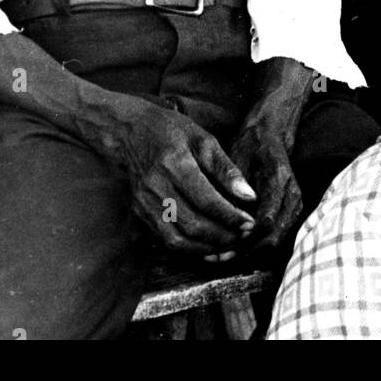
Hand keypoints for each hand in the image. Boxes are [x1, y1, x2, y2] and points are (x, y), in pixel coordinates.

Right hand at [118, 103, 257, 257]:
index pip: (206, 200)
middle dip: (223, 236)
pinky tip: (209, 246)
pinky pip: (166, 240)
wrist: (131, 131)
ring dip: (207, 248)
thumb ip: (226, 169)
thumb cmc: (171, 131)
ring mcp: (144, 202)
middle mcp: (156, 186)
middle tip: (244, 236)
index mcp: (174, 163)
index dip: (230, 216)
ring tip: (230, 245)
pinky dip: (190, 248)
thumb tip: (249, 197)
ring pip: (177, 239)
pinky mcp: (139, 212)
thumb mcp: (204, 140)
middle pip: (192, 224)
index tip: (249, 223)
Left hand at [228, 121, 303, 256]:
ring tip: (225, 256)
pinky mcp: (293, 213)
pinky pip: (278, 237)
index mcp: (279, 179)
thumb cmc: (247, 148)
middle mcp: (292, 195)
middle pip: (274, 237)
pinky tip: (238, 251)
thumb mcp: (234, 163)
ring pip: (277, 242)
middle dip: (246, 251)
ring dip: (252, 253)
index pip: (266, 221)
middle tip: (220, 256)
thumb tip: (224, 220)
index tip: (222, 243)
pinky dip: (259, 247)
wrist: (268, 138)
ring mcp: (296, 206)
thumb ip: (232, 189)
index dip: (244, 237)